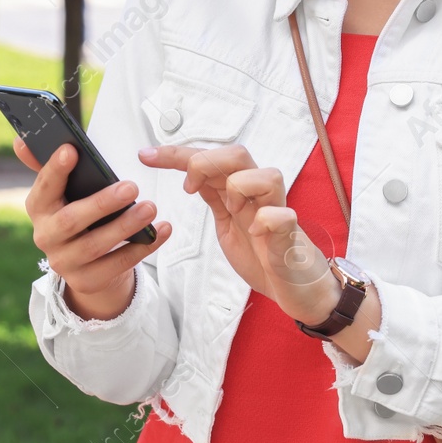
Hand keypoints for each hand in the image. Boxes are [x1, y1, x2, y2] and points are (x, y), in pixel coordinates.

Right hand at [14, 136, 170, 320]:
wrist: (83, 265)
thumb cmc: (77, 214)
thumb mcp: (62, 194)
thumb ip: (47, 167)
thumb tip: (21, 141)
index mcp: (39, 208)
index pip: (43, 188)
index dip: (55, 170)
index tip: (72, 150)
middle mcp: (45, 237)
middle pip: (71, 221)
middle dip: (102, 203)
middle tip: (131, 187)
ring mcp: (65, 262)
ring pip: (96, 246)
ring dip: (125, 226)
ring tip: (150, 208)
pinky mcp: (87, 281)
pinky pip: (118, 265)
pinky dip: (142, 248)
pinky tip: (161, 230)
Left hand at [138, 144, 339, 325]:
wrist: (296, 289)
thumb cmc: (264, 254)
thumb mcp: (228, 223)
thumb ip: (215, 197)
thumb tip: (191, 174)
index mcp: (239, 193)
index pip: (209, 159)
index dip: (176, 154)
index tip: (145, 155)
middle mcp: (259, 196)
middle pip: (239, 154)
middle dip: (207, 161)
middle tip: (189, 187)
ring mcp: (277, 213)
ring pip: (267, 175)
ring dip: (241, 187)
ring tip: (231, 210)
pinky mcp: (290, 236)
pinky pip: (283, 215)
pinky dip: (267, 219)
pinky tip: (256, 232)